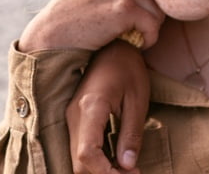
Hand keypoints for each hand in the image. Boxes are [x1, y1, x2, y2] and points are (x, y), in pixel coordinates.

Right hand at [19, 0, 163, 51]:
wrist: (52, 36)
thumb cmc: (76, 15)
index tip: (137, 12)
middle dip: (151, 12)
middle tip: (135, 27)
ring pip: (160, 10)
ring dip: (150, 27)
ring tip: (132, 34)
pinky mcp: (124, 7)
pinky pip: (154, 26)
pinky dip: (148, 40)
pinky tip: (133, 42)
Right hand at [68, 40, 149, 173]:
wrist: (113, 47)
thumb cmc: (128, 69)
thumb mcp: (137, 101)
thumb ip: (131, 134)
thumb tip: (127, 166)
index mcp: (90, 108)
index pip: (87, 153)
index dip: (105, 172)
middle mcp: (74, 114)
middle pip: (79, 161)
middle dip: (103, 173)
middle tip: (132, 173)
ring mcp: (71, 116)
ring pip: (77, 157)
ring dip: (99, 168)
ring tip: (126, 167)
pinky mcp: (74, 118)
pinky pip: (80, 146)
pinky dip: (96, 159)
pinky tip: (115, 158)